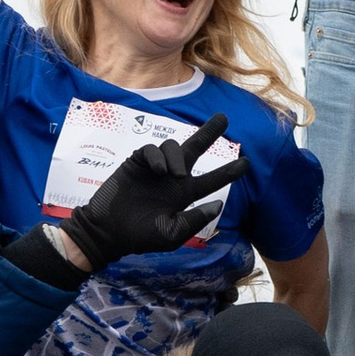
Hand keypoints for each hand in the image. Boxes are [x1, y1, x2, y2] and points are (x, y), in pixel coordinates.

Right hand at [62, 112, 239, 269]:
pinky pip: (151, 150)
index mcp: (185, 194)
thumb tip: (218, 205)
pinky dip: (158, 157)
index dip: (229, 171)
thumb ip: (194, 221)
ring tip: (175, 175)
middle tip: (224, 118)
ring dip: (177, 157)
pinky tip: (158, 171)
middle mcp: (173, 178)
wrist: (107, 231)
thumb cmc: (140, 237)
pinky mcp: (136, 163)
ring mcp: (154, 169)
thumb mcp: (171, 234)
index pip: (211, 180)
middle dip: (209, 132)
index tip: (246, 163)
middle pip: (195, 148)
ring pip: (173, 147)